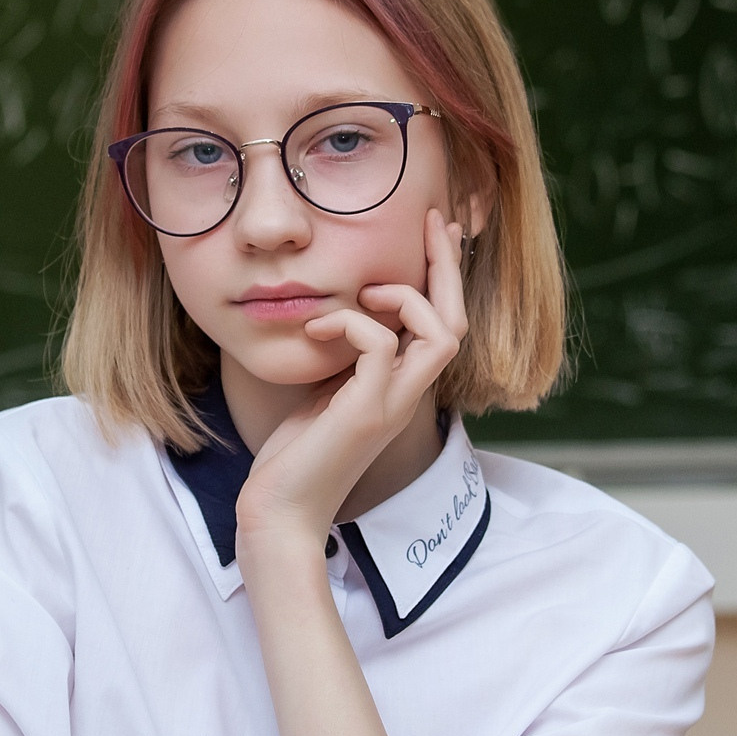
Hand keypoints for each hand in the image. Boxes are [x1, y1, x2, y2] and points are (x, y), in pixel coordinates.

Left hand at [236, 207, 469, 544]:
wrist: (280, 512)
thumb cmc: (296, 457)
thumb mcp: (326, 393)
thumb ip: (347, 360)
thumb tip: (342, 315)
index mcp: (402, 389)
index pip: (443, 326)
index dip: (443, 278)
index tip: (432, 231)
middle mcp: (407, 396)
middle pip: (456, 323)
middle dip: (446, 267)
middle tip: (432, 223)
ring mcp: (391, 405)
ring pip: (439, 334)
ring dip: (404, 297)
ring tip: (364, 292)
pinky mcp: (365, 413)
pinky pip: (380, 346)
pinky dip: (351, 323)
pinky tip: (317, 328)